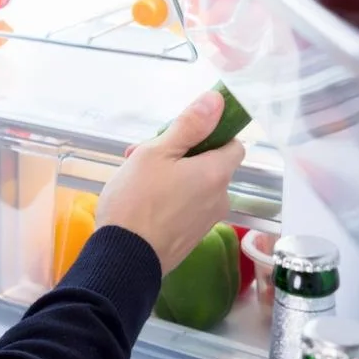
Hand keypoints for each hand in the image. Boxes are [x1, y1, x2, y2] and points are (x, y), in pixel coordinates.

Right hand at [95, 90, 246, 274]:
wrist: (124, 258)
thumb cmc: (136, 200)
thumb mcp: (156, 152)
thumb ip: (189, 125)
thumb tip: (217, 100)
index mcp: (216, 173)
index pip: (234, 145)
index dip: (212, 135)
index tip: (183, 135)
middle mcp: (220, 198)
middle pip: (211, 166)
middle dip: (183, 156)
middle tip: (145, 155)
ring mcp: (207, 221)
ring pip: (197, 187)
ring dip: (174, 177)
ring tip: (136, 179)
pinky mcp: (192, 238)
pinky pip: (188, 208)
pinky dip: (172, 199)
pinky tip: (142, 201)